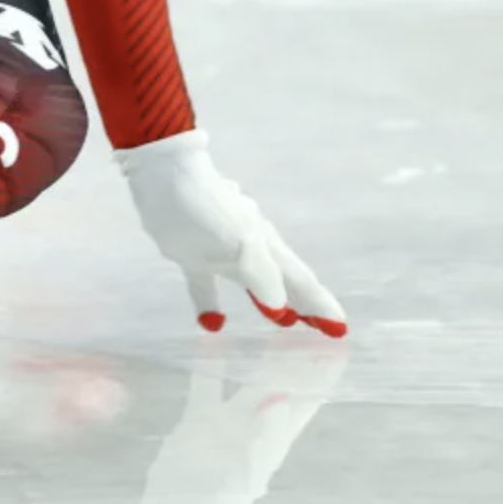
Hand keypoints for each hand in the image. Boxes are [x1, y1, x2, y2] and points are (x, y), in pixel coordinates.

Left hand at [115, 129, 346, 336]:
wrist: (163, 173)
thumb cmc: (203, 211)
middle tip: (327, 327)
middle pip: (286, 280)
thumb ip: (263, 276)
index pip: (300, 281)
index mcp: (266, 245)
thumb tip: (282, 309)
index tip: (339, 329)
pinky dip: (212, 302)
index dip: (319, 305)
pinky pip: (208, 282)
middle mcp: (251, 245)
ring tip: (287, 322)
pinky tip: (212, 323)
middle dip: (307, 303)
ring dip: (271, 300)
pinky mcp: (192, 248)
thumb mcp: (239, 245)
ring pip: (254, 281)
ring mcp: (222, 245)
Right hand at [117, 343, 350, 503]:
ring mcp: (229, 421)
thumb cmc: (216, 499)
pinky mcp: (200, 420)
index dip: (324, 373)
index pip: (308, 398)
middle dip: (302, 356)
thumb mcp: (245, 469)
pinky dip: (211, 362)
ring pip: (252, 380)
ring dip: (266, 356)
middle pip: (287, 383)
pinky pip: (207, 384)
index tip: (339, 343)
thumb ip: (263, 434)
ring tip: (278, 326)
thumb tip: (281, 399)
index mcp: (276, 438)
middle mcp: (258, 425)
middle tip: (315, 323)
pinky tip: (210, 337)